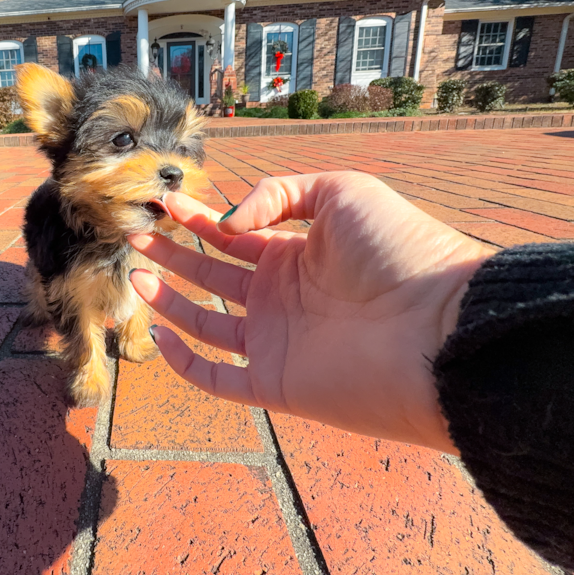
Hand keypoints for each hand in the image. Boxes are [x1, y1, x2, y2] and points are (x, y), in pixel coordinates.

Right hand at [128, 172, 493, 453]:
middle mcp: (283, 295)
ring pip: (207, 322)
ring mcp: (278, 340)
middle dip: (175, 254)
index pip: (236, 235)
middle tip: (137, 235)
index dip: (199, 219)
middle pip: (214, 274)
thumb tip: (227, 226)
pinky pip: (219, 378)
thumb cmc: (401, 252)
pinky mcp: (276, 382)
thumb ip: (278, 194)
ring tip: (135, 272)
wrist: (439, 328)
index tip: (166, 202)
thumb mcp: (343, 192)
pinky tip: (160, 334)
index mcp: (298, 252)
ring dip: (169, 299)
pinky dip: (186, 362)